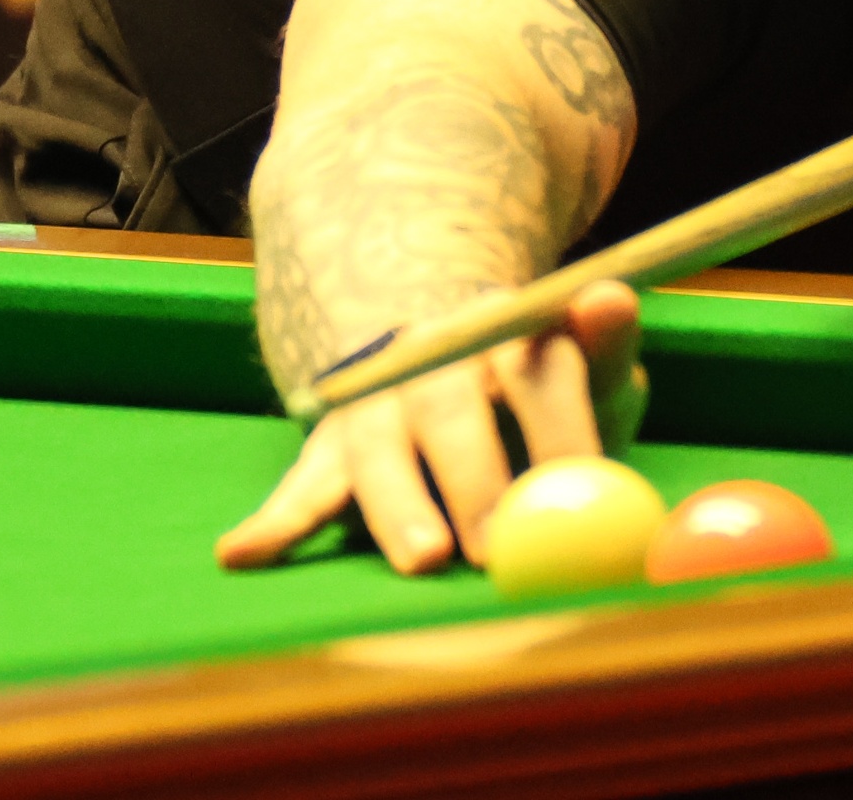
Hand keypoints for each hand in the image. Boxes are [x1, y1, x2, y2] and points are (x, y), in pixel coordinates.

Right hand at [215, 280, 647, 574]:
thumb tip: (610, 293)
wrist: (437, 338)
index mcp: (501, 331)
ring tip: (423, 558)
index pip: (535, 374)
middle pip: (449, 411)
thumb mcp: (578, 358)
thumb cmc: (530, 379)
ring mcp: (376, 402)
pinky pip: (302, 485)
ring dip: (399, 506)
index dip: (558, 430)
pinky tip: (241, 553)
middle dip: (474, 477)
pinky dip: (273, 522)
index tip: (580, 485)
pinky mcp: (333, 447)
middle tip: (498, 545)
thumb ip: (603, 341)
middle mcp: (431, 360)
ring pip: (379, 453)